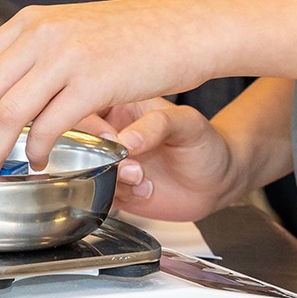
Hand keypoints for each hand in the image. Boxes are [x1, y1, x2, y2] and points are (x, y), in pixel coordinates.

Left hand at [0, 0, 208, 176]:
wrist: (186, 27)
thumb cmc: (133, 37)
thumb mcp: (72, 32)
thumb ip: (35, 55)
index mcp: (31, 23)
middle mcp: (42, 34)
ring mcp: (67, 56)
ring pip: (8, 113)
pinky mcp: (95, 81)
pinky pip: (51, 125)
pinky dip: (37, 151)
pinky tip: (37, 164)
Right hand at [95, 98, 241, 220]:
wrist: (217, 183)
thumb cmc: (205, 144)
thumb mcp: (188, 124)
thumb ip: (158, 125)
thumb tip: (125, 140)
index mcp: (122, 102)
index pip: (87, 106)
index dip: (93, 126)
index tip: (113, 140)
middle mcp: (112, 130)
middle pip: (79, 141)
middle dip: (101, 157)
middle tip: (130, 165)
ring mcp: (111, 160)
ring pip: (87, 170)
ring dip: (114, 179)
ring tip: (142, 178)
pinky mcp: (115, 188)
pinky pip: (101, 193)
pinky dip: (121, 195)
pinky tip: (145, 190)